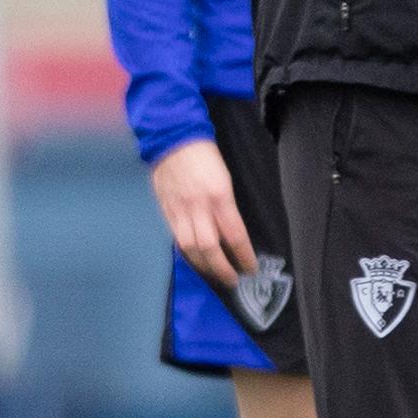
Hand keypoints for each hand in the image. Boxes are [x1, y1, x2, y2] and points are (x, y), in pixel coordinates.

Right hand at [149, 137, 257, 291]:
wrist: (172, 138)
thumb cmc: (204, 155)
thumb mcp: (224, 178)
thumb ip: (226, 206)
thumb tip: (231, 232)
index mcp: (219, 196)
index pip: (234, 235)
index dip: (244, 256)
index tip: (251, 268)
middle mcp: (198, 207)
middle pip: (210, 248)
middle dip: (222, 269)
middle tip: (233, 280)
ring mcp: (179, 210)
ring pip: (190, 249)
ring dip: (203, 267)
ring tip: (214, 275)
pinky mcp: (165, 211)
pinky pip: (176, 239)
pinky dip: (187, 254)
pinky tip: (195, 260)